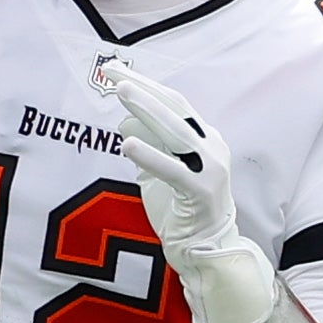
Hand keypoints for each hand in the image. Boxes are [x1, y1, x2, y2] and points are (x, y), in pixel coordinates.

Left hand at [97, 54, 243, 260]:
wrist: (207, 251)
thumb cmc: (183, 211)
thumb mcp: (160, 172)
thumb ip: (148, 146)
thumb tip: (124, 121)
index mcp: (203, 139)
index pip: (172, 102)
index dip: (144, 84)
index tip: (113, 71)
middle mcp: (210, 147)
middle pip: (174, 107)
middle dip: (141, 87)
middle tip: (112, 73)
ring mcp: (210, 168)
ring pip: (175, 131)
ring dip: (146, 109)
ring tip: (121, 93)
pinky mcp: (201, 192)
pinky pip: (173, 170)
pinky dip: (150, 156)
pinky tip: (128, 144)